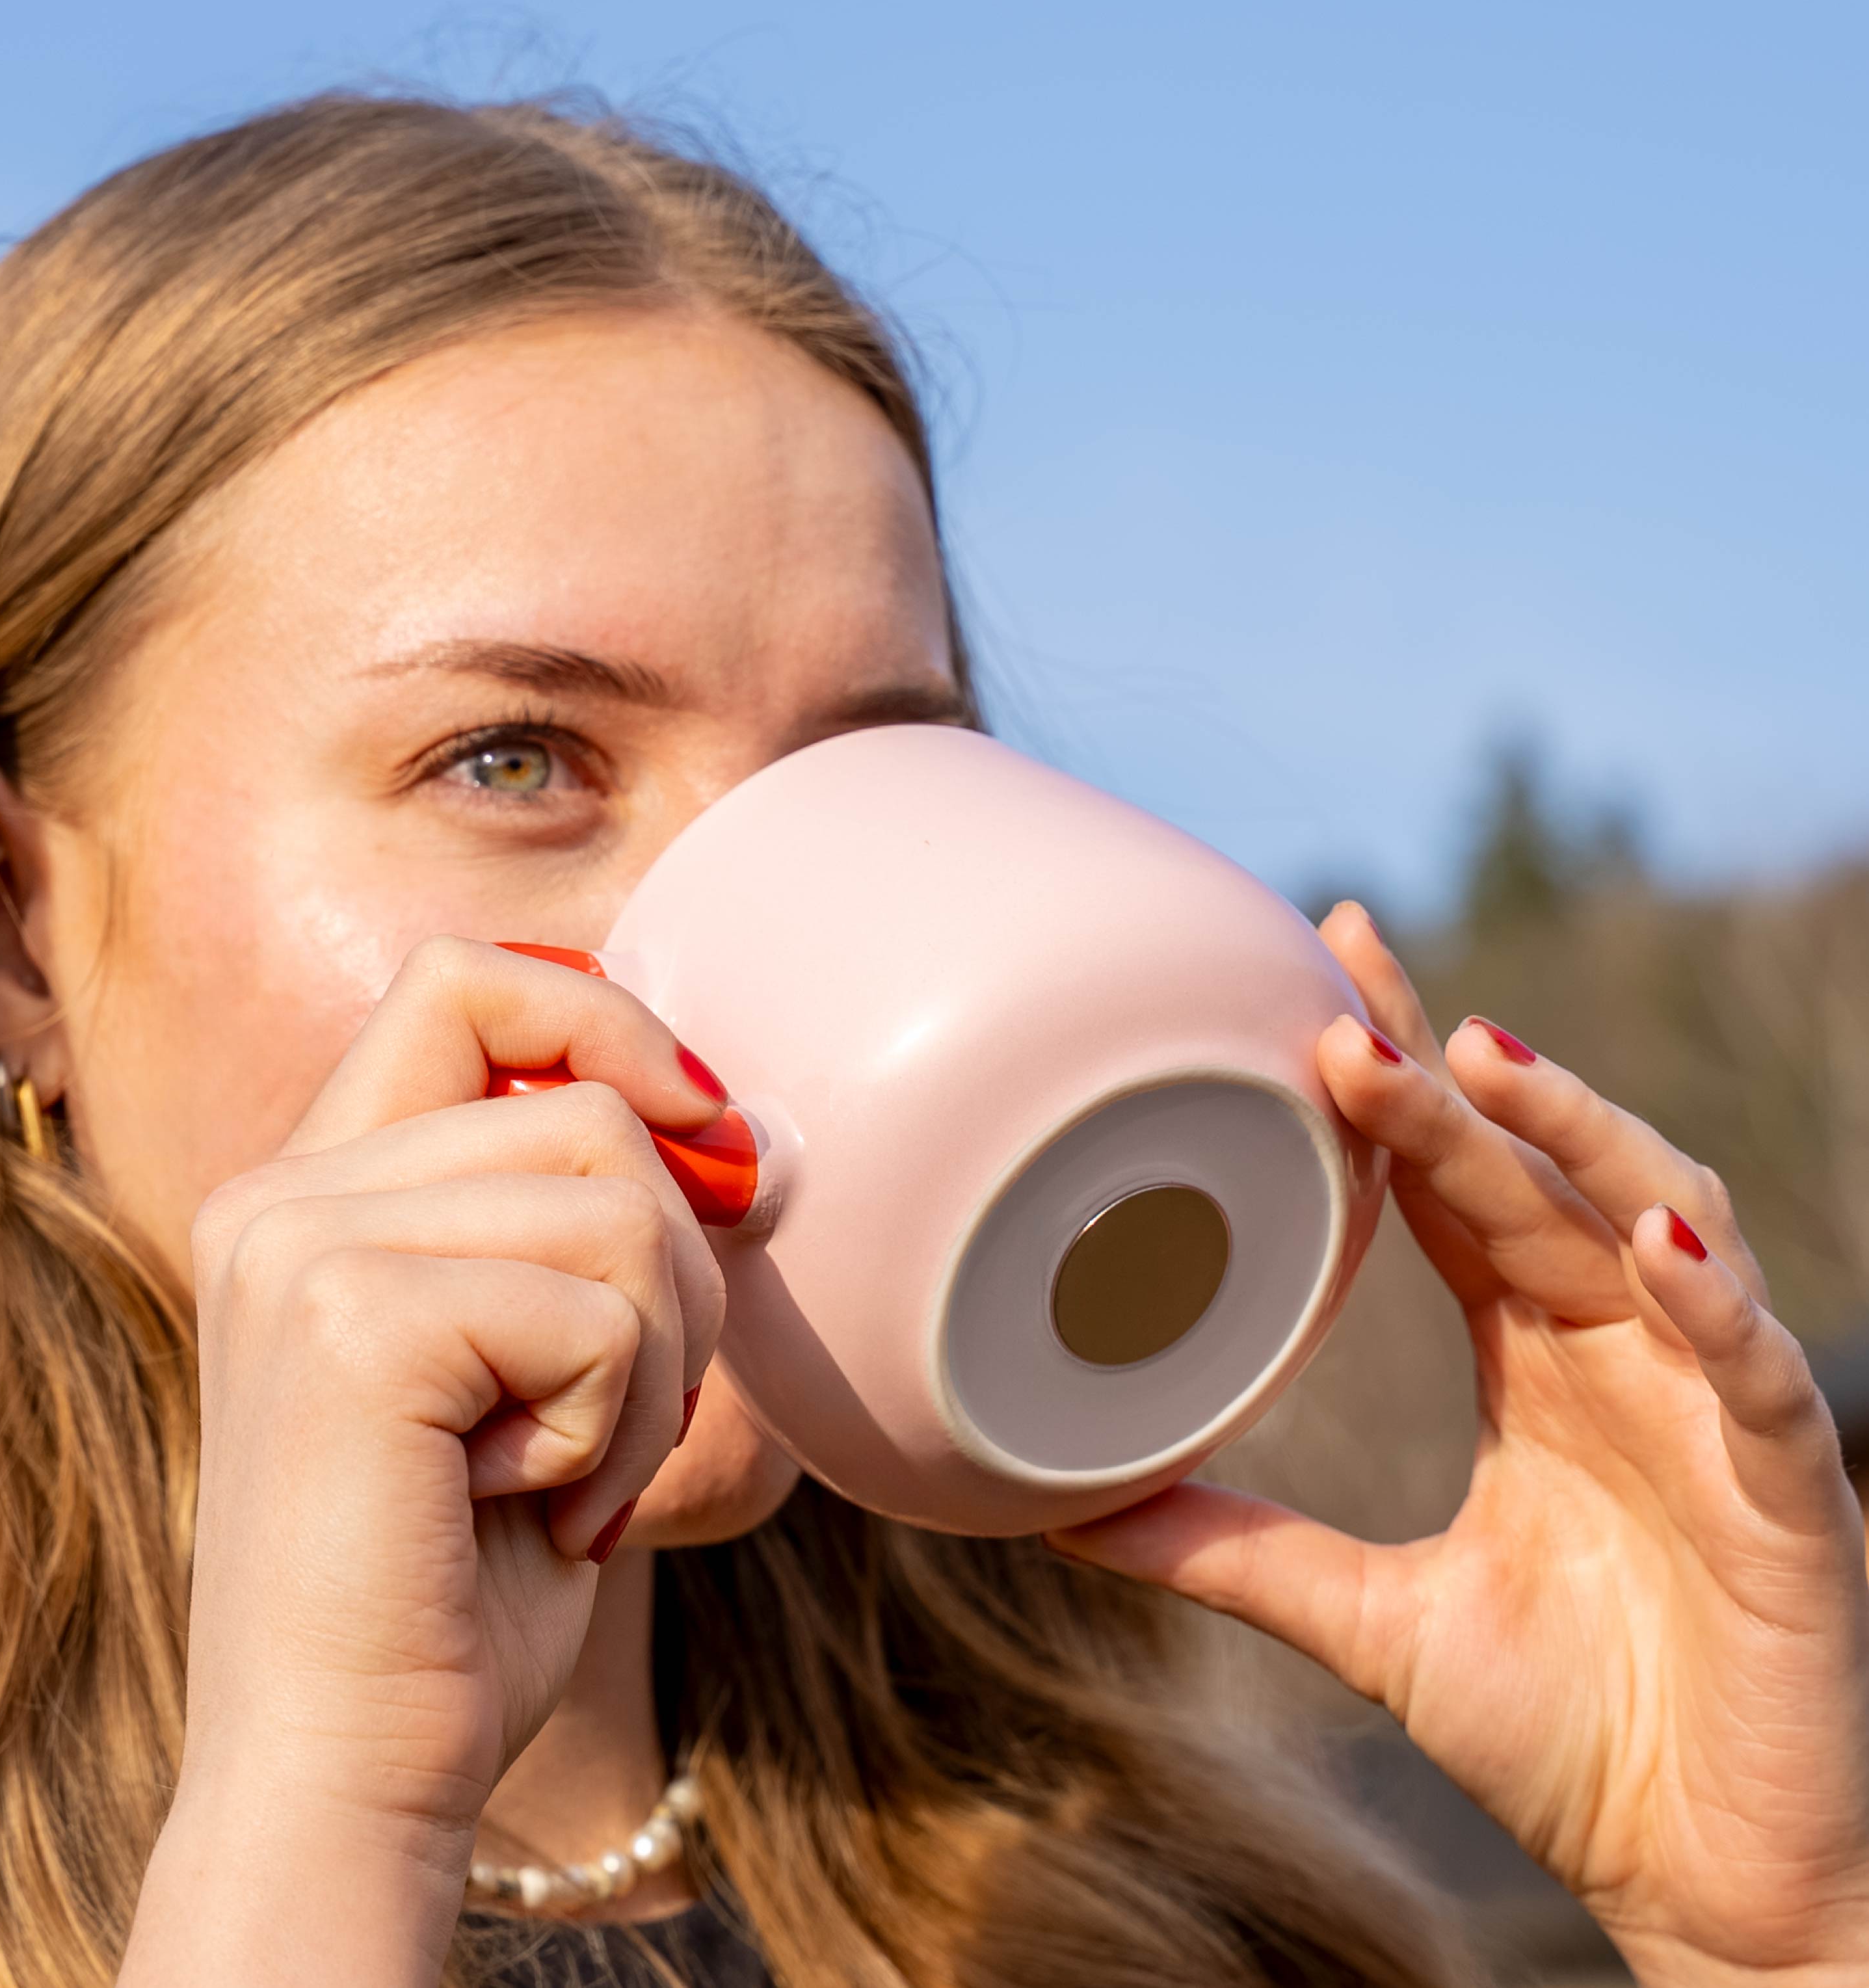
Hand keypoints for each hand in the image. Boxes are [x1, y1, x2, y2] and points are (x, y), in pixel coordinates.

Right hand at [126, 938, 723, 1983]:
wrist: (356, 1768)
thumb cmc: (466, 1575)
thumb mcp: (534, 1363)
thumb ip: (585, 1223)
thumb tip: (744, 1137)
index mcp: (314, 1187)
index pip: (467, 986)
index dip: (604, 1024)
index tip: (701, 1127)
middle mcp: (283, 1194)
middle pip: (584, 1104)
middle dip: (672, 1267)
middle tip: (620, 1413)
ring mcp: (301, 1247)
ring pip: (616, 1198)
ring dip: (655, 1363)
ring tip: (574, 1474)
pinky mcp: (351, 1320)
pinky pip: (599, 1307)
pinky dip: (621, 1427)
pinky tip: (540, 1509)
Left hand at [1048, 904, 1868, 1986]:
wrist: (1710, 1892)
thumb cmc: (1568, 1739)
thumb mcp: (1370, 1624)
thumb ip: (1234, 1551)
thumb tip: (1064, 1507)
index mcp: (1537, 1360)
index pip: (1465, 1182)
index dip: (1406, 1077)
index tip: (1326, 966)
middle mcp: (1625, 1355)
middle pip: (1541, 1177)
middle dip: (1459, 1081)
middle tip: (1350, 991)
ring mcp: (1716, 1413)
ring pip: (1663, 1224)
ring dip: (1579, 1137)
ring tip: (1483, 1060)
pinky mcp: (1798, 1499)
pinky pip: (1763, 1379)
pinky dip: (1715, 1309)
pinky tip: (1649, 1252)